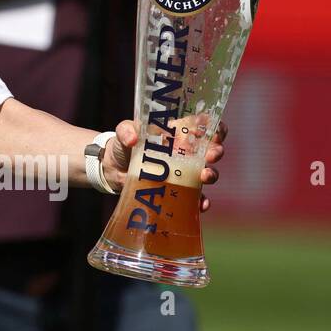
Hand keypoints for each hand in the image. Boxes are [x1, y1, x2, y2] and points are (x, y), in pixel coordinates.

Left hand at [102, 118, 226, 211]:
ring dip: (211, 174)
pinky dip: (201, 201)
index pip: (204, 126)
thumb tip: (133, 139)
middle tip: (211, 156)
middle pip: (211, 149)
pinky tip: (201, 203)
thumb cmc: (124, 145)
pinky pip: (196, 196)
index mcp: (178, 132)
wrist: (114, 169)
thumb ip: (126, 130)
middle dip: (216, 151)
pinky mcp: (179, 189)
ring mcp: (184, 171)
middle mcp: (186, 151)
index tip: (214, 133)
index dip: (215, 128)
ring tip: (204, 176)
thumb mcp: (124, 131)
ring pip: (207, 172)